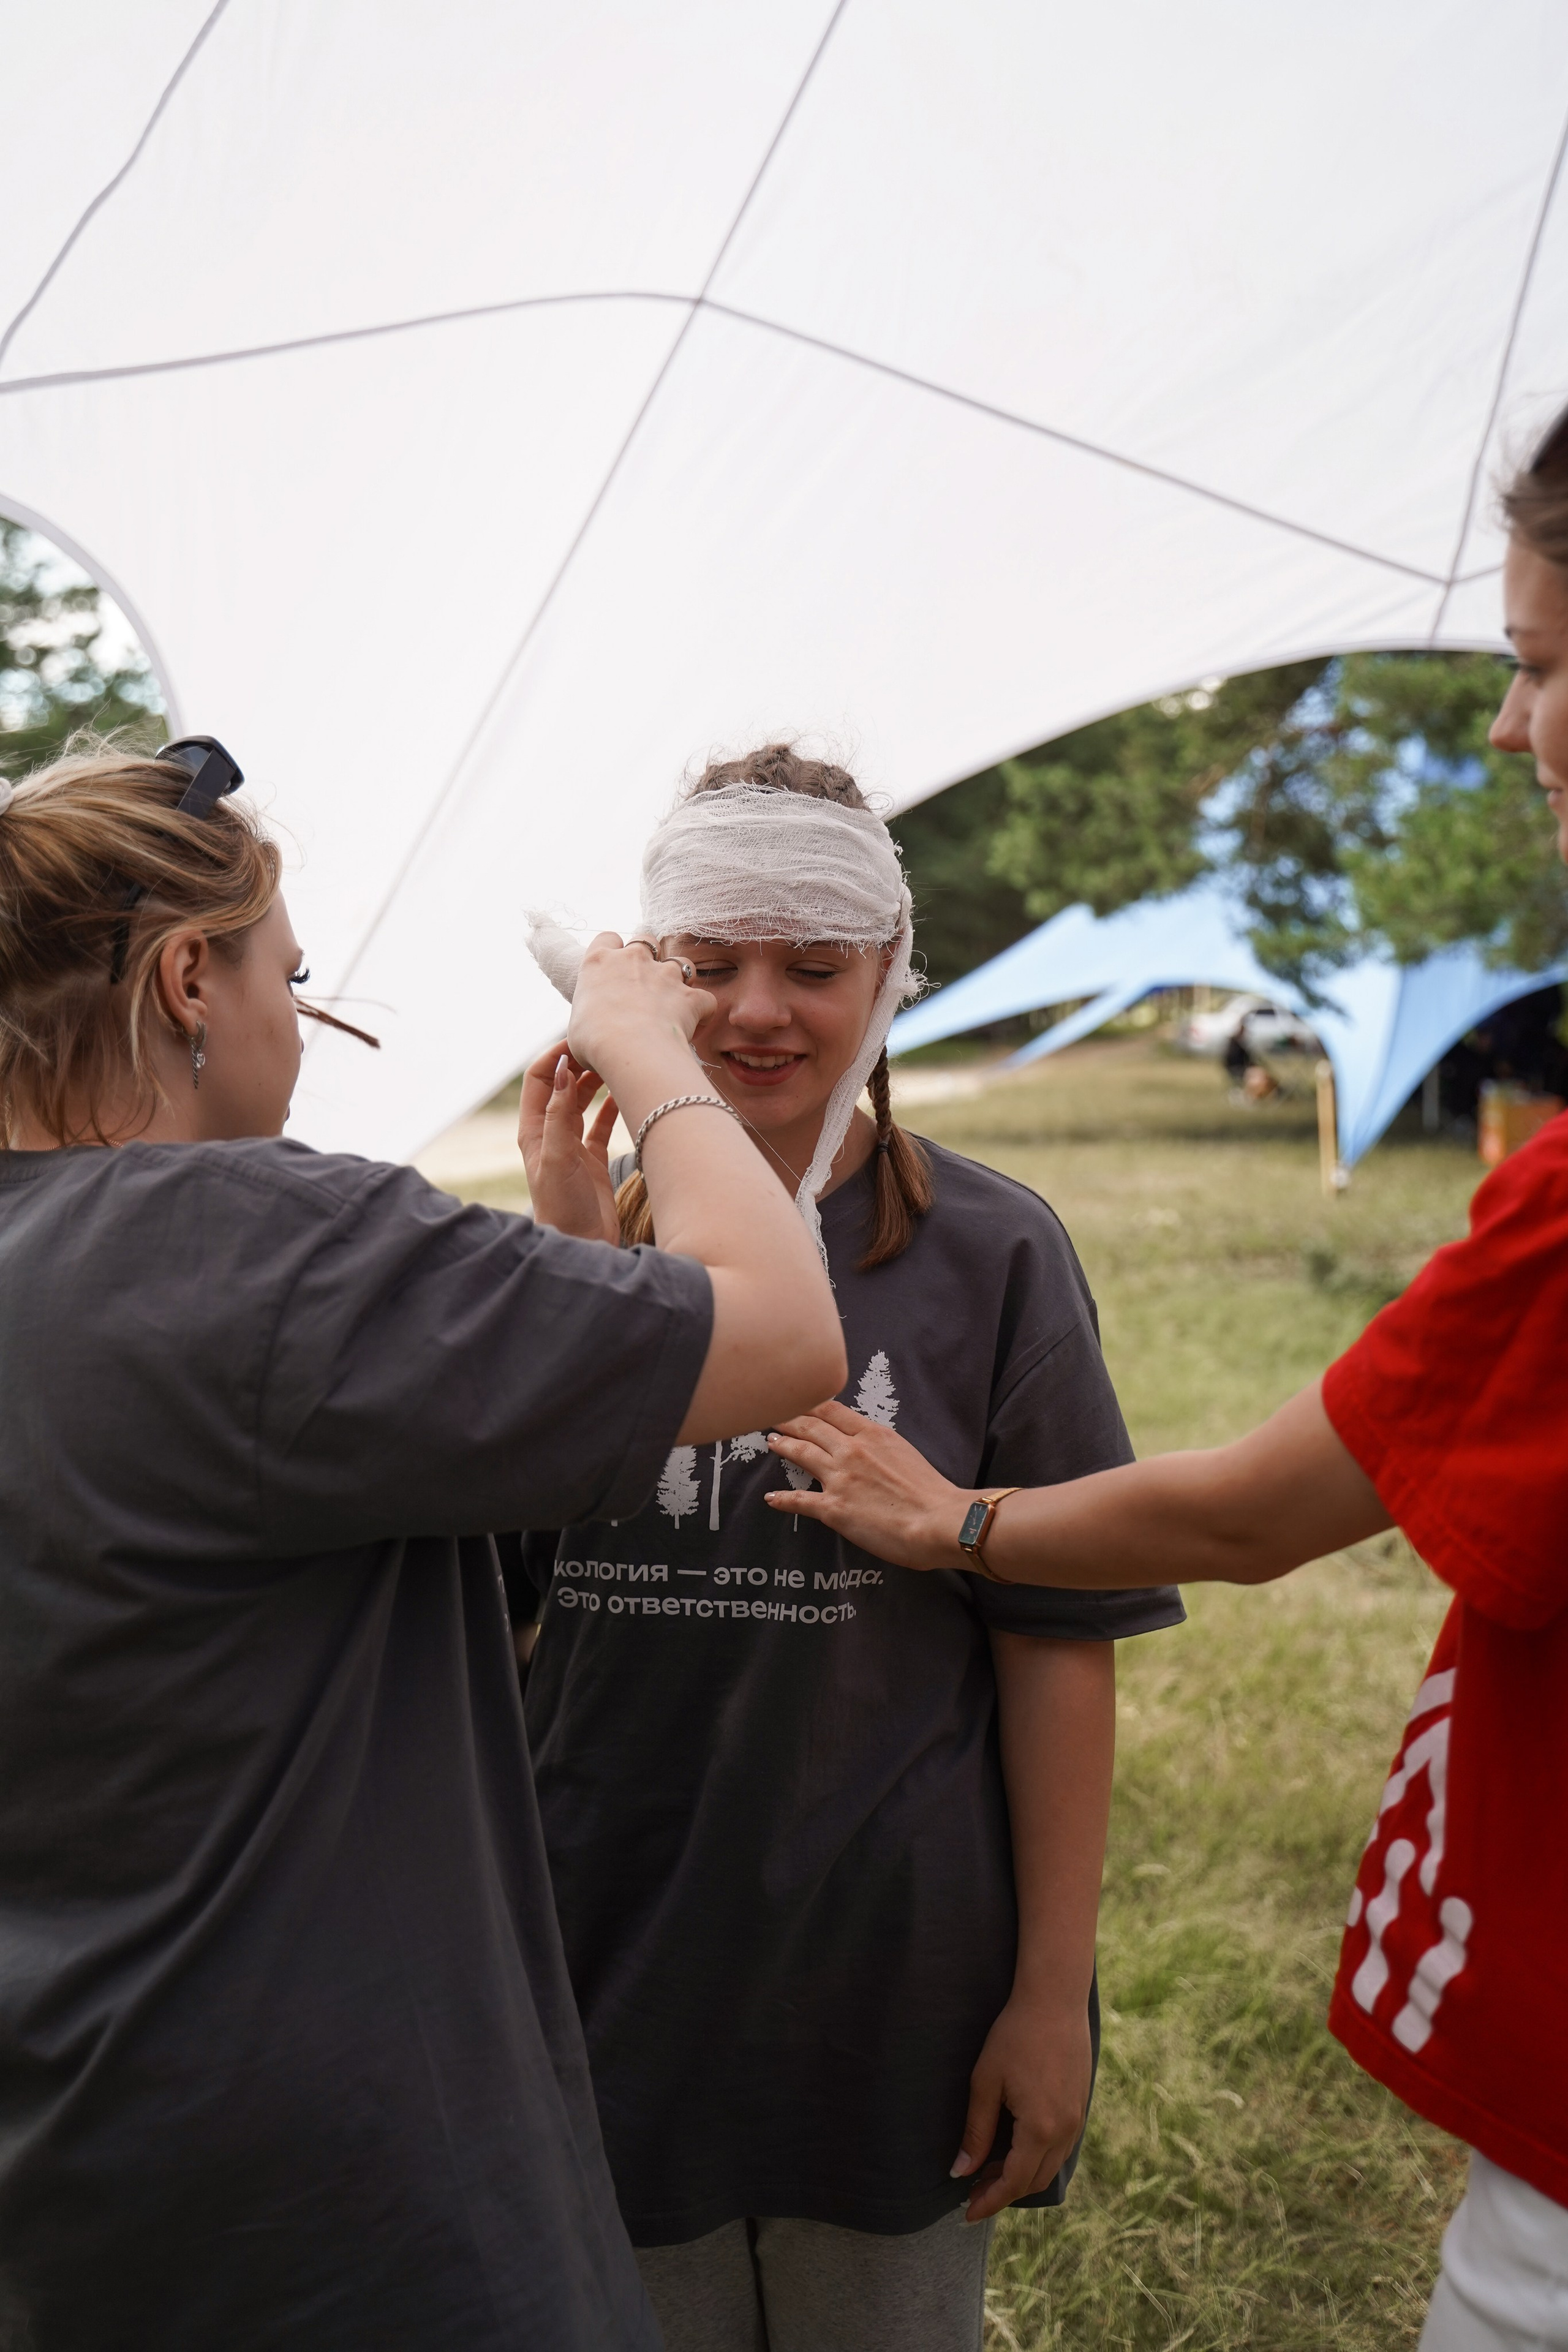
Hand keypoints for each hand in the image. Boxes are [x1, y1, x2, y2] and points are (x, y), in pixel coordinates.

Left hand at [519, 1044, 620, 1242]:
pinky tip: (625, 1096)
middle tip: (605, 1049)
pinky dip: (611, 1107)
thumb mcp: (558, 1156)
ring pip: (582, 1102)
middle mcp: (550, 1134)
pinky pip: (602, 1125)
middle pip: (562, 1085)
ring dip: (596, 1082)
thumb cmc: (563, 1207)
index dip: (557, 1056)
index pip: (540, 1078)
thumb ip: (560, 1113)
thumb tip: (564, 1067)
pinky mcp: (593, 1160)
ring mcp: (572, 1146)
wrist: (582, 1247)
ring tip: (617, 1066)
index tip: (582, 1041)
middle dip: (579, 1064)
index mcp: (533, 1130)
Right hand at [565, 931, 712, 1090]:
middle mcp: (634, 959)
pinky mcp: (689, 996)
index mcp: (600, 962)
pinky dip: (701, 1010)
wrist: (630, 1050)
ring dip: (679, 978)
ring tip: (673, 1001)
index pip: (607, 939)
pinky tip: (694, 1025)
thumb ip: (589, 1015)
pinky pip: (704, 998)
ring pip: (681, 962)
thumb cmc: (594, 1041)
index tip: (613, 969)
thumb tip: (593, 1027)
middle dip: (649, 955)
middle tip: (644, 982)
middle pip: (645, 939)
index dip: (612, 951)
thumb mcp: (577, 1026)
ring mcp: (665, 975)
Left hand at [764, 1400, 975, 1568]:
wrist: (937, 1521)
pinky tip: (771, 1498)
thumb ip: (881, 1447)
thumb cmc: (931, 1493)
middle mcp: (852, 1450)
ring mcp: (840, 1478)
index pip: (832, 1411)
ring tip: (770, 1441)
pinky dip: (782, 1499)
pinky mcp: (834, 1508)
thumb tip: (869, 1449)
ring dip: (783, 1445)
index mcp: (873, 1435)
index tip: (797, 1400)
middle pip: (811, 1427)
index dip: (810, 1404)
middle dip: (789, 1419)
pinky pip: (799, 1500)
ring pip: (801, 1453)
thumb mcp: (906, 1453)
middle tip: (773, 1414)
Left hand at [950, 1992, 1092, 2222]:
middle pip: (1034, 2181)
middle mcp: (1064, 2131)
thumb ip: (976, 2131)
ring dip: (1021, 2176)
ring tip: (989, 2173)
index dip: (989, 2201)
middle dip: (1003, 2193)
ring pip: (1050, 2167)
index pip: (1013, 2182)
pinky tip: (1015, 2148)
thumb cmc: (1015, 2036)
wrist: (1054, 2000)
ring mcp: (1077, 2120)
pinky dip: (1037, 2158)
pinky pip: (1060, 2149)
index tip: (967, 2214)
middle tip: (973, 2193)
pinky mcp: (1080, 2107)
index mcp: (1040, 2128)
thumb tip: (961, 2172)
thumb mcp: (986, 2082)